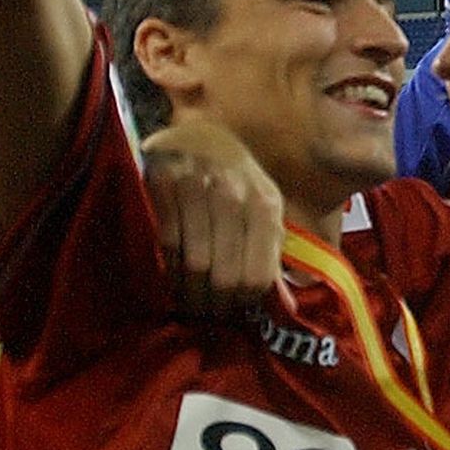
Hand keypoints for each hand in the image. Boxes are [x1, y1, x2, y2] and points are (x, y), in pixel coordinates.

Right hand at [142, 114, 284, 314]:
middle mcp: (235, 196)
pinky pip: (167, 243)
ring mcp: (199, 188)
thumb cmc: (236, 180)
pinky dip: (168, 268)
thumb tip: (285, 304)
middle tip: (205, 314)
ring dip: (188, 292)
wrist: (198, 135)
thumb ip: (272, 252)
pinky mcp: (165, 183)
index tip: (232, 311)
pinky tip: (171, 277)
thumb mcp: (264, 208)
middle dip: (213, 305)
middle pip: (224, 276)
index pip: (257, 276)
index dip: (242, 303)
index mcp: (265, 206)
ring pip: (195, 265)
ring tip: (187, 302)